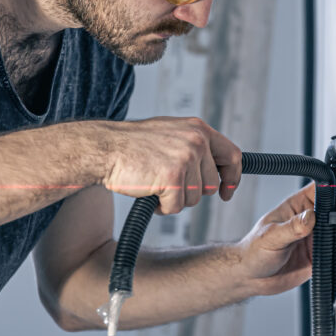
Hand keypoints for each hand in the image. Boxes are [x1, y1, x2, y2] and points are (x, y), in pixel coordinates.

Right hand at [101, 116, 241, 213]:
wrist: (104, 148)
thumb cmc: (133, 146)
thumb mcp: (171, 134)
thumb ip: (194, 145)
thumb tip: (217, 169)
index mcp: (199, 129)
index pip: (232, 155)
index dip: (232, 178)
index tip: (226, 192)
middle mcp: (197, 141)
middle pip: (211, 184)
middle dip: (191, 191)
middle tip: (167, 184)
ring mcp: (186, 158)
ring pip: (195, 198)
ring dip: (174, 199)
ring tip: (154, 183)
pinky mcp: (173, 177)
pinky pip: (176, 207)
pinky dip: (161, 207)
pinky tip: (147, 192)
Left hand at [234, 183, 316, 295]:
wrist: (250, 278)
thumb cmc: (253, 252)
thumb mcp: (271, 237)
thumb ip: (291, 227)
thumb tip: (310, 217)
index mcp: (297, 207)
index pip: (320, 190)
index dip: (334, 190)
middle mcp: (309, 221)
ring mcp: (315, 238)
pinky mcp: (319, 256)